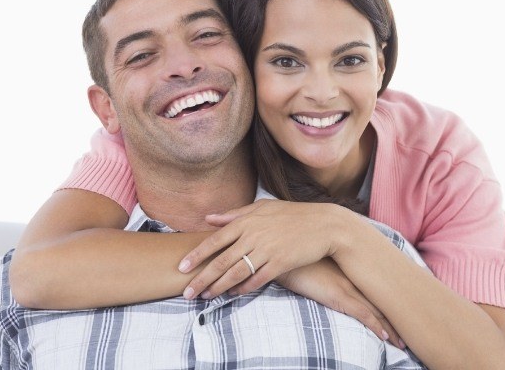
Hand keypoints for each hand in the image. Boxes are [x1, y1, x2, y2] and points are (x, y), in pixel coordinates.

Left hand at [178, 199, 343, 299]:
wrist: (323, 224)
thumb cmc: (291, 214)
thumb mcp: (262, 207)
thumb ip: (234, 214)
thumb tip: (208, 218)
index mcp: (247, 220)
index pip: (215, 240)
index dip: (197, 255)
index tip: (181, 267)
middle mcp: (254, 235)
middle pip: (222, 260)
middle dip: (202, 278)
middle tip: (187, 292)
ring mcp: (267, 250)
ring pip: (236, 272)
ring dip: (218, 287)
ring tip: (205, 296)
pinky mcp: (280, 263)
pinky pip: (257, 279)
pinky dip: (243, 288)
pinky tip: (233, 294)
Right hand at [275, 258, 405, 349]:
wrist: (283, 250)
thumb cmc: (293, 252)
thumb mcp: (311, 255)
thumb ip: (322, 263)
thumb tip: (322, 270)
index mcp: (347, 264)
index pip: (374, 282)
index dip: (388, 296)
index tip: (400, 306)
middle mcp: (351, 273)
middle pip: (380, 297)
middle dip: (395, 314)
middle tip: (410, 328)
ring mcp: (346, 284)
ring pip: (376, 308)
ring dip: (390, 327)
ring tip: (402, 343)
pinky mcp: (337, 295)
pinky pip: (362, 314)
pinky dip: (376, 327)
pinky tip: (385, 338)